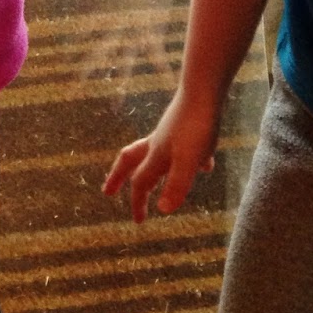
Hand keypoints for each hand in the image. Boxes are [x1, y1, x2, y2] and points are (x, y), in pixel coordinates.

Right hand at [103, 92, 218, 222]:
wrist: (203, 90)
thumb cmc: (195, 126)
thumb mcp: (188, 161)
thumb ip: (176, 185)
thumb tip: (162, 210)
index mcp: (156, 155)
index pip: (140, 182)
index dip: (138, 202)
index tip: (138, 221)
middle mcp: (158, 144)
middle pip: (131, 161)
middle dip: (118, 177)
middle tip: (108, 190)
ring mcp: (169, 133)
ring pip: (152, 152)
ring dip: (148, 168)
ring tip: (153, 179)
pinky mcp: (185, 126)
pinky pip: (181, 146)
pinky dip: (186, 158)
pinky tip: (204, 162)